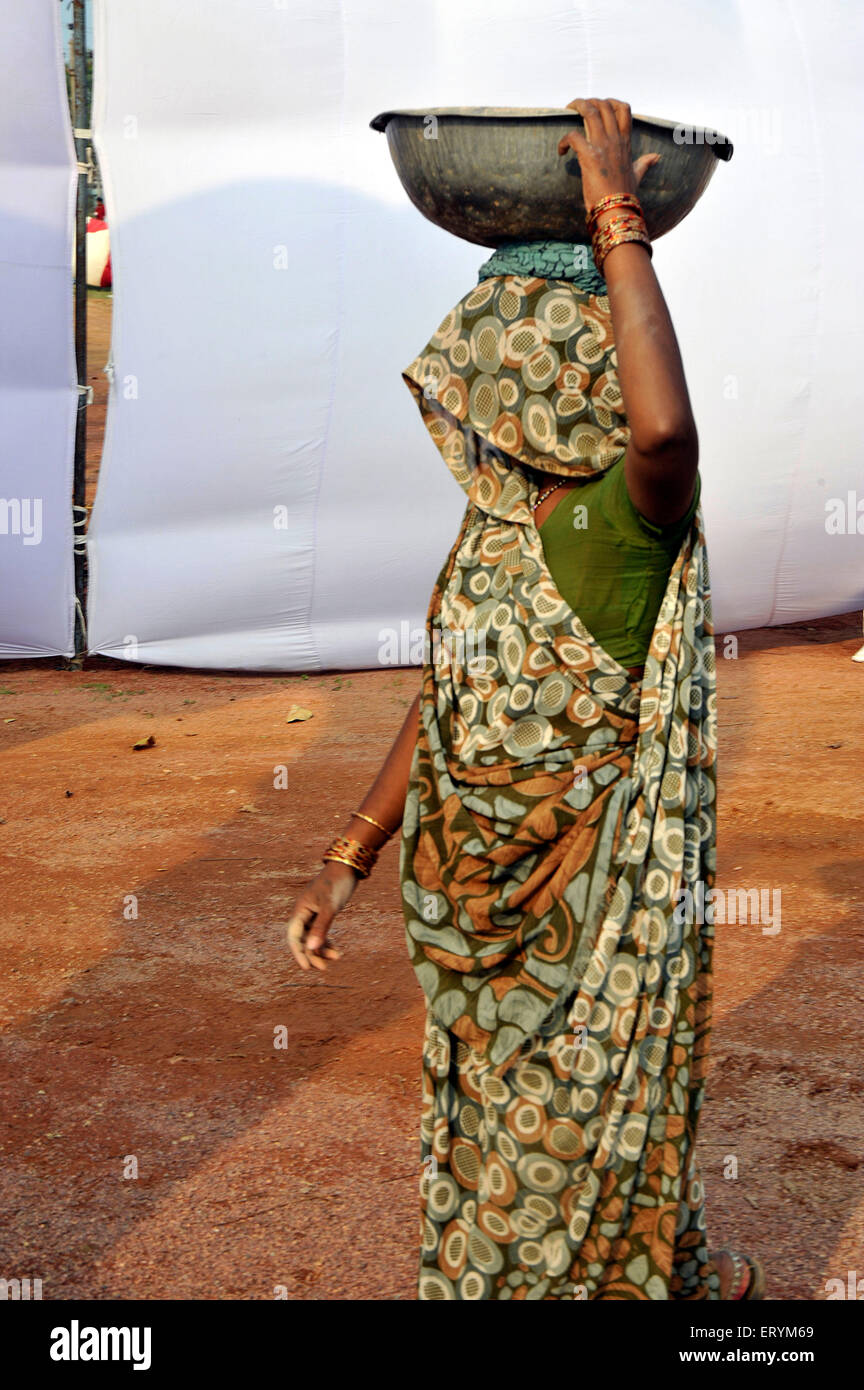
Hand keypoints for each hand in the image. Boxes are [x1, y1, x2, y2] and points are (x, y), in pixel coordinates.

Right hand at [285, 860, 356, 971]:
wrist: (348, 867)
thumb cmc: (337, 884)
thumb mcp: (330, 907)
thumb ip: (321, 928)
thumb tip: (312, 949)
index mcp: (300, 909)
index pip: (294, 936)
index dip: (298, 953)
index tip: (306, 968)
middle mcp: (304, 912)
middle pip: (303, 939)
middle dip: (312, 954)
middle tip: (323, 968)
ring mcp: (313, 912)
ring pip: (312, 937)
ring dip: (322, 949)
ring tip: (336, 958)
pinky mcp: (323, 912)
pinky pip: (321, 932)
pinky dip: (327, 941)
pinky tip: (337, 950)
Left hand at [557, 98, 660, 212]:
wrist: (618, 210)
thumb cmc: (625, 194)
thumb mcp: (637, 174)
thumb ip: (645, 163)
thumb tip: (656, 157)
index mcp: (625, 141)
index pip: (623, 109)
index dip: (610, 102)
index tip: (598, 107)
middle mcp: (614, 139)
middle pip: (604, 105)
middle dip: (589, 101)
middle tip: (577, 108)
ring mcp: (602, 146)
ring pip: (589, 111)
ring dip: (577, 106)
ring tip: (567, 110)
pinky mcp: (589, 156)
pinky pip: (572, 136)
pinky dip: (563, 140)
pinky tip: (561, 151)